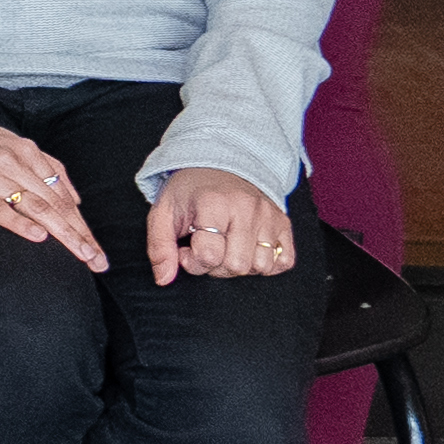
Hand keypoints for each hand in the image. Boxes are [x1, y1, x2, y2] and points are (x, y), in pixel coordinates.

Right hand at [0, 116, 107, 268]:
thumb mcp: (9, 142)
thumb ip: (42, 165)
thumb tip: (72, 196)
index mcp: (26, 150)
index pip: (62, 194)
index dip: (83, 224)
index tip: (97, 249)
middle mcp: (13, 162)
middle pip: (55, 204)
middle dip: (81, 235)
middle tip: (98, 262)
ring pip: (35, 208)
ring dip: (63, 234)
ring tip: (81, 256)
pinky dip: (20, 224)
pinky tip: (39, 238)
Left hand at [146, 164, 295, 283]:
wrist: (218, 165)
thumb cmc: (190, 192)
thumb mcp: (164, 213)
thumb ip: (159, 247)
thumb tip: (163, 279)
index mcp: (214, 203)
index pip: (209, 254)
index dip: (192, 261)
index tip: (187, 248)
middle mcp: (246, 208)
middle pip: (237, 265)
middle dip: (216, 267)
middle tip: (207, 249)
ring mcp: (269, 215)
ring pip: (261, 266)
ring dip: (241, 266)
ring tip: (227, 248)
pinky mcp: (283, 222)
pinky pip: (284, 261)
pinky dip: (266, 264)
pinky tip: (247, 249)